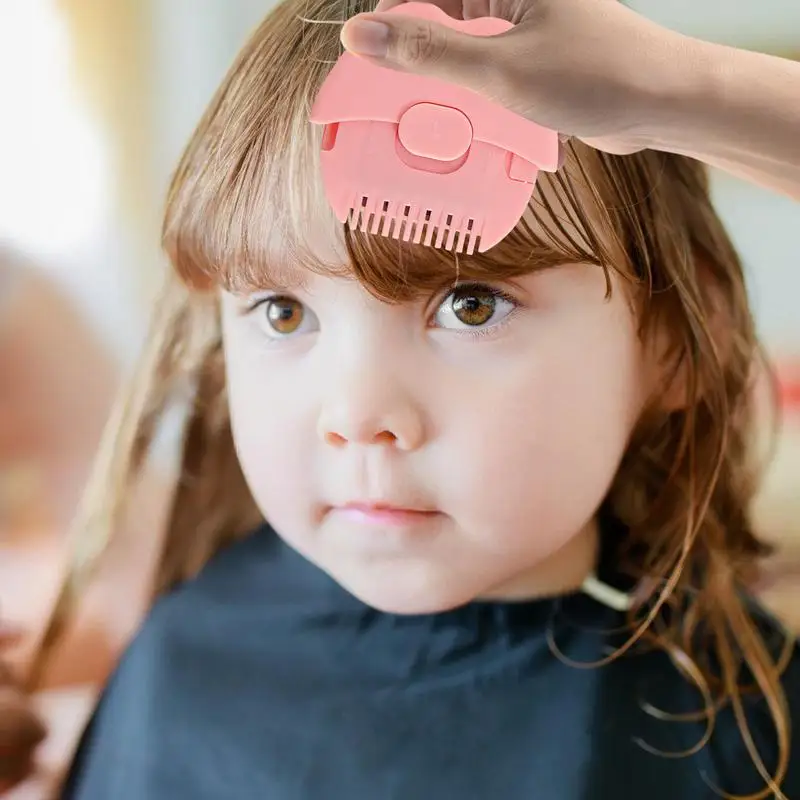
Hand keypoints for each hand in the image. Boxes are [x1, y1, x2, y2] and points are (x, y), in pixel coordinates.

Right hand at [340, 0, 689, 156]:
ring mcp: (521, 26)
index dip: (384, 22)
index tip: (358, 60)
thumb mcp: (500, 68)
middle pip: (435, 17)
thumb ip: (429, 52)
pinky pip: (480, 70)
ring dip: (436, 80)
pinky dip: (464, 94)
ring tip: (415, 112)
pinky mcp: (531, 58)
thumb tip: (361, 35)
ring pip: (455, 47)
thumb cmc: (598, 74)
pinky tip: (455, 119)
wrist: (663, 104)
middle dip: (408, 56)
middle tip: (383, 96)